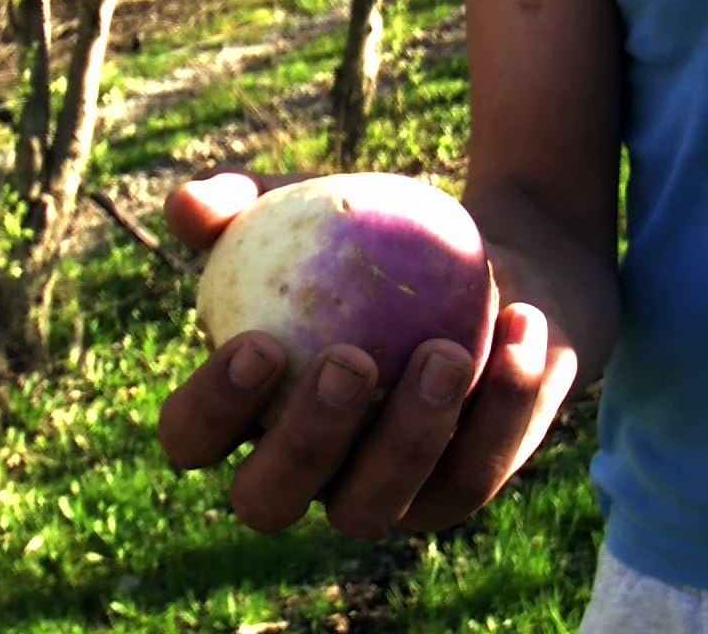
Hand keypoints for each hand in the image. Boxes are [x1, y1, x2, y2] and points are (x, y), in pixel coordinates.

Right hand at [157, 172, 579, 537]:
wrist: (492, 267)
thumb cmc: (374, 239)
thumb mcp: (310, 204)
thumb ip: (240, 201)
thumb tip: (187, 206)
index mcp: (246, 414)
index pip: (193, 437)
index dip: (210, 410)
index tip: (258, 343)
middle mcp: (303, 473)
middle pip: (270, 502)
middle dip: (303, 444)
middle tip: (349, 361)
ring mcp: (380, 494)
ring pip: (376, 506)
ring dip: (408, 437)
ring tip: (444, 352)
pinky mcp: (457, 488)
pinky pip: (475, 470)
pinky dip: (502, 405)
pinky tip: (520, 330)